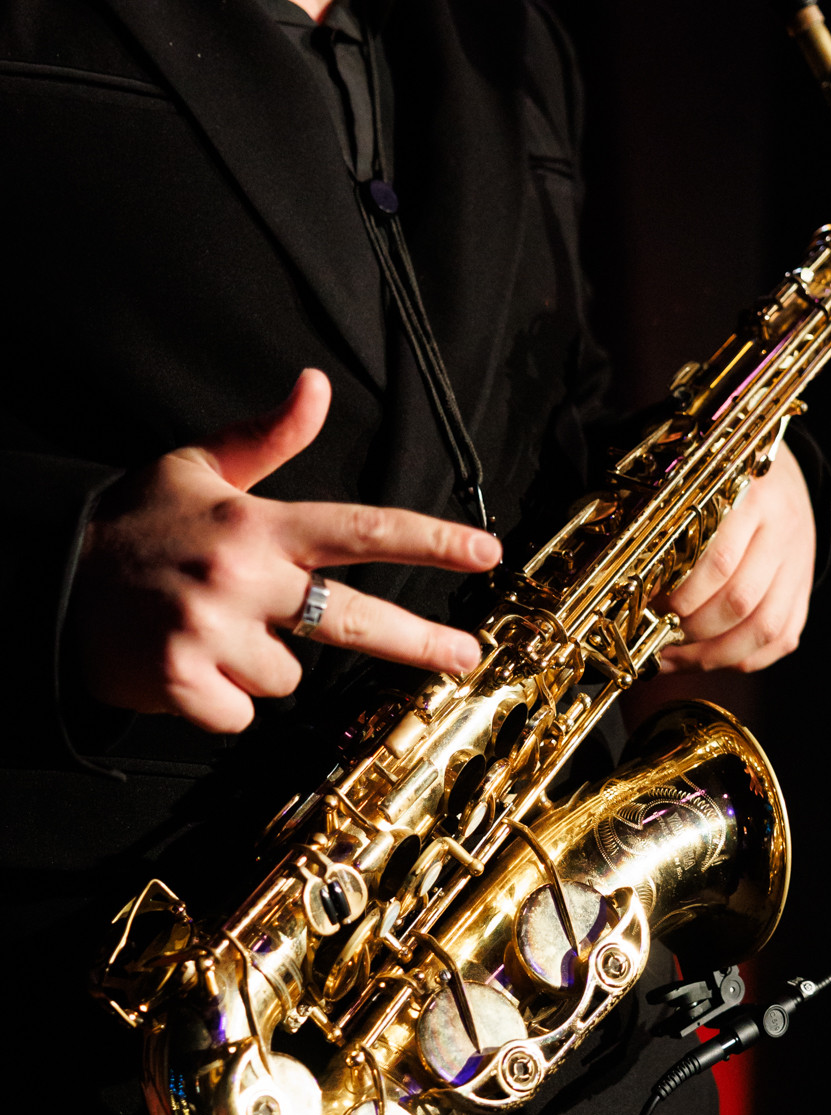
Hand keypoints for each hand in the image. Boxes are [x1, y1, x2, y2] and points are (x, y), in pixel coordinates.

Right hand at [73, 369, 501, 732]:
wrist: (48, 582)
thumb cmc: (135, 526)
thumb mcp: (197, 467)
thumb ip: (267, 438)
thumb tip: (316, 385)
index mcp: (257, 525)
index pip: (361, 531)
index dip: (431, 541)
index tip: (486, 553)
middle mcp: (243, 578)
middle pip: (355, 621)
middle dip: (419, 643)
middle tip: (465, 658)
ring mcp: (213, 634)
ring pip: (288, 679)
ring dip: (260, 667)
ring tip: (209, 634)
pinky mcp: (184, 684)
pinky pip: (241, 716)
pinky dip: (222, 704)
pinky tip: (188, 669)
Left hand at [657, 440, 814, 673]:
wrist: (780, 477)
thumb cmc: (724, 486)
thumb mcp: (698, 487)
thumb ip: (672, 527)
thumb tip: (632, 585)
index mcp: (754, 498)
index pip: (718, 562)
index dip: (679, 595)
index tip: (645, 606)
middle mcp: (784, 533)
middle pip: (739, 601)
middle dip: (689, 628)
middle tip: (655, 633)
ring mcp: (799, 567)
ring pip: (763, 628)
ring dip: (711, 653)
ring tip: (671, 656)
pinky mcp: (804, 593)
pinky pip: (779, 641)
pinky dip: (738, 659)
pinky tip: (703, 659)